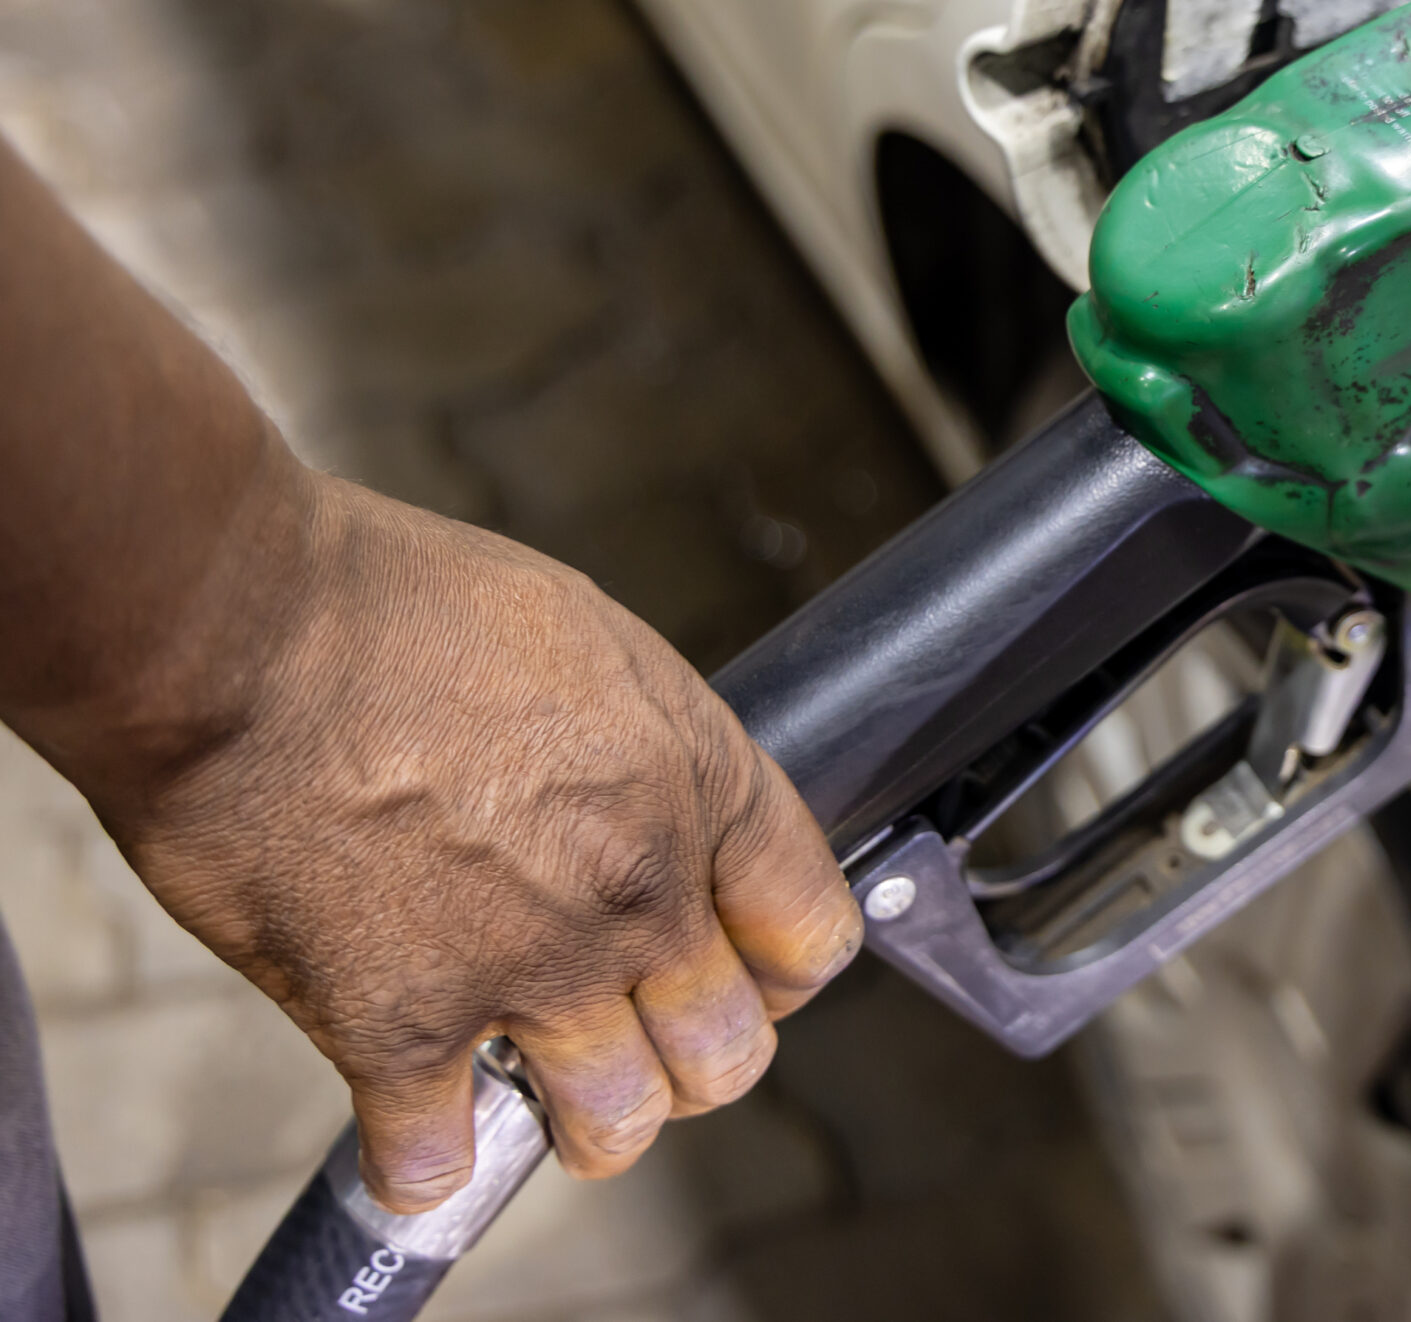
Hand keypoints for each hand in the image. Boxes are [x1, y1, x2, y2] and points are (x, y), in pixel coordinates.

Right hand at [77, 469, 861, 1210]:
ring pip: (616, 1122)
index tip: (741, 974)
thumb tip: (659, 817)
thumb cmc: (397, 605)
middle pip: (727, 1054)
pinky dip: (427, 1163)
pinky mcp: (399, 1026)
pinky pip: (439, 1160)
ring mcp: (528, 968)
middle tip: (633, 1037)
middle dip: (687, 1061)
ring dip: (581, 1118)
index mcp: (697, 785)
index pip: (812, 932)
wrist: (241, 627)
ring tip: (535, 1085)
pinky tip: (416, 1130)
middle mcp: (639, 892)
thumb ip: (650, 754)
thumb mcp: (593, 641)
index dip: (779, 970)